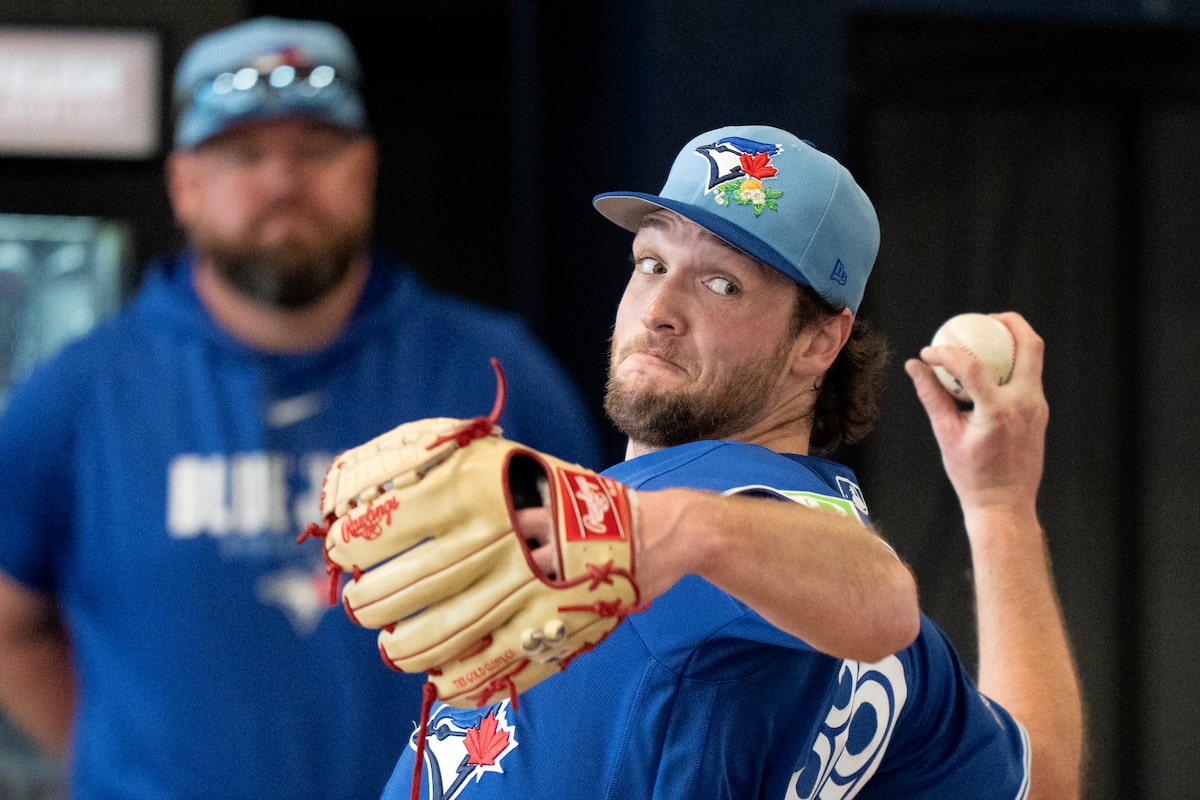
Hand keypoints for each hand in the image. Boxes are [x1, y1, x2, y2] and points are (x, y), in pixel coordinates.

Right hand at [905, 312, 1047, 518]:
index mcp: (998, 411)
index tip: (929, 352)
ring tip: (986, 337)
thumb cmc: (972, 475)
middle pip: (1030, 344)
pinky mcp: (1040, 412)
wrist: (1006, 504)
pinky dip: (1011, 364)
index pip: (971, 366)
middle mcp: (1025, 404)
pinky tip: (990, 368)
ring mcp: (1038, 407)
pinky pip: (1029, 376)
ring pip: (1034, 358)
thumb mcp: (946, 435)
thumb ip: (931, 396)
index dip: (946, 353)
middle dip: (1009, 323)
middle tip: (984, 318)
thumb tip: (914, 366)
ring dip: (1013, 341)